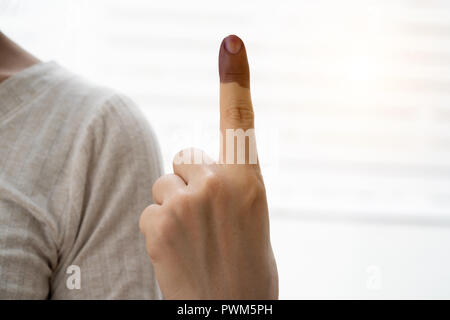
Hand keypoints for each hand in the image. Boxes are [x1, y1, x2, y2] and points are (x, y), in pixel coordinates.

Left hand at [139, 35, 277, 299]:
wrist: (230, 309)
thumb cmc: (245, 267)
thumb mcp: (249, 217)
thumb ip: (227, 186)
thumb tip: (194, 170)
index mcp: (249, 181)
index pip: (239, 121)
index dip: (235, 79)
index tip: (232, 42)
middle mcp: (218, 184)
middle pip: (184, 159)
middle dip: (190, 183)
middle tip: (206, 221)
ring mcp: (186, 203)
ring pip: (165, 184)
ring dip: (174, 206)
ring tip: (193, 239)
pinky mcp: (158, 224)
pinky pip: (150, 210)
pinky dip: (159, 227)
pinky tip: (177, 250)